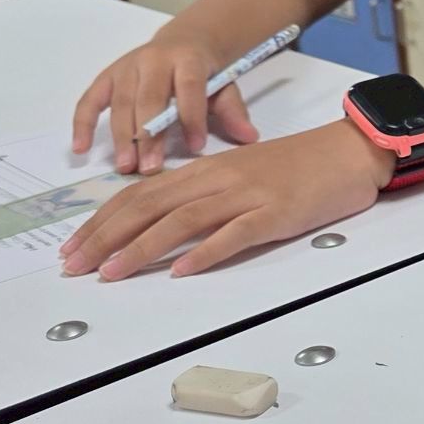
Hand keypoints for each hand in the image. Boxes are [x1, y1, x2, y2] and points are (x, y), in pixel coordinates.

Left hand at [60, 120, 391, 279]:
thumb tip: (165, 225)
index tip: (73, 246)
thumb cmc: (300, 166)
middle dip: (105, 236)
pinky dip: (204, 252)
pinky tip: (182, 270)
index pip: (140, 193)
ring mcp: (246, 195)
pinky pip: (233, 234)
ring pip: (180, 220)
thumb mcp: (243, 173)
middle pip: (148, 206)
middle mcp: (218, 178)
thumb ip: (205, 195)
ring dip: (141, 248)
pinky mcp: (274, 214)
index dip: (102, 220)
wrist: (349, 150)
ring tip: (111, 273)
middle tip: (73, 265)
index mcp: (206, 169)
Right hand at [71, 34, 260, 174]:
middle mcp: (154, 60)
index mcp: (187, 59)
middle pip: (149, 98)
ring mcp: (127, 67)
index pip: (189, 89)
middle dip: (149, 135)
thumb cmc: (204, 73)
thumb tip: (250, 138)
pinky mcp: (108, 76)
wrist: (184, 42)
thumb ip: (233, 111)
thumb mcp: (224, 86)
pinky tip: (81, 149)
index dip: (191, 117)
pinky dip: (82, 123)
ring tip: (127, 167)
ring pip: (121, 103)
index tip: (196, 147)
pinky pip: (90, 100)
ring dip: (122, 137)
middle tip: (150, 168)